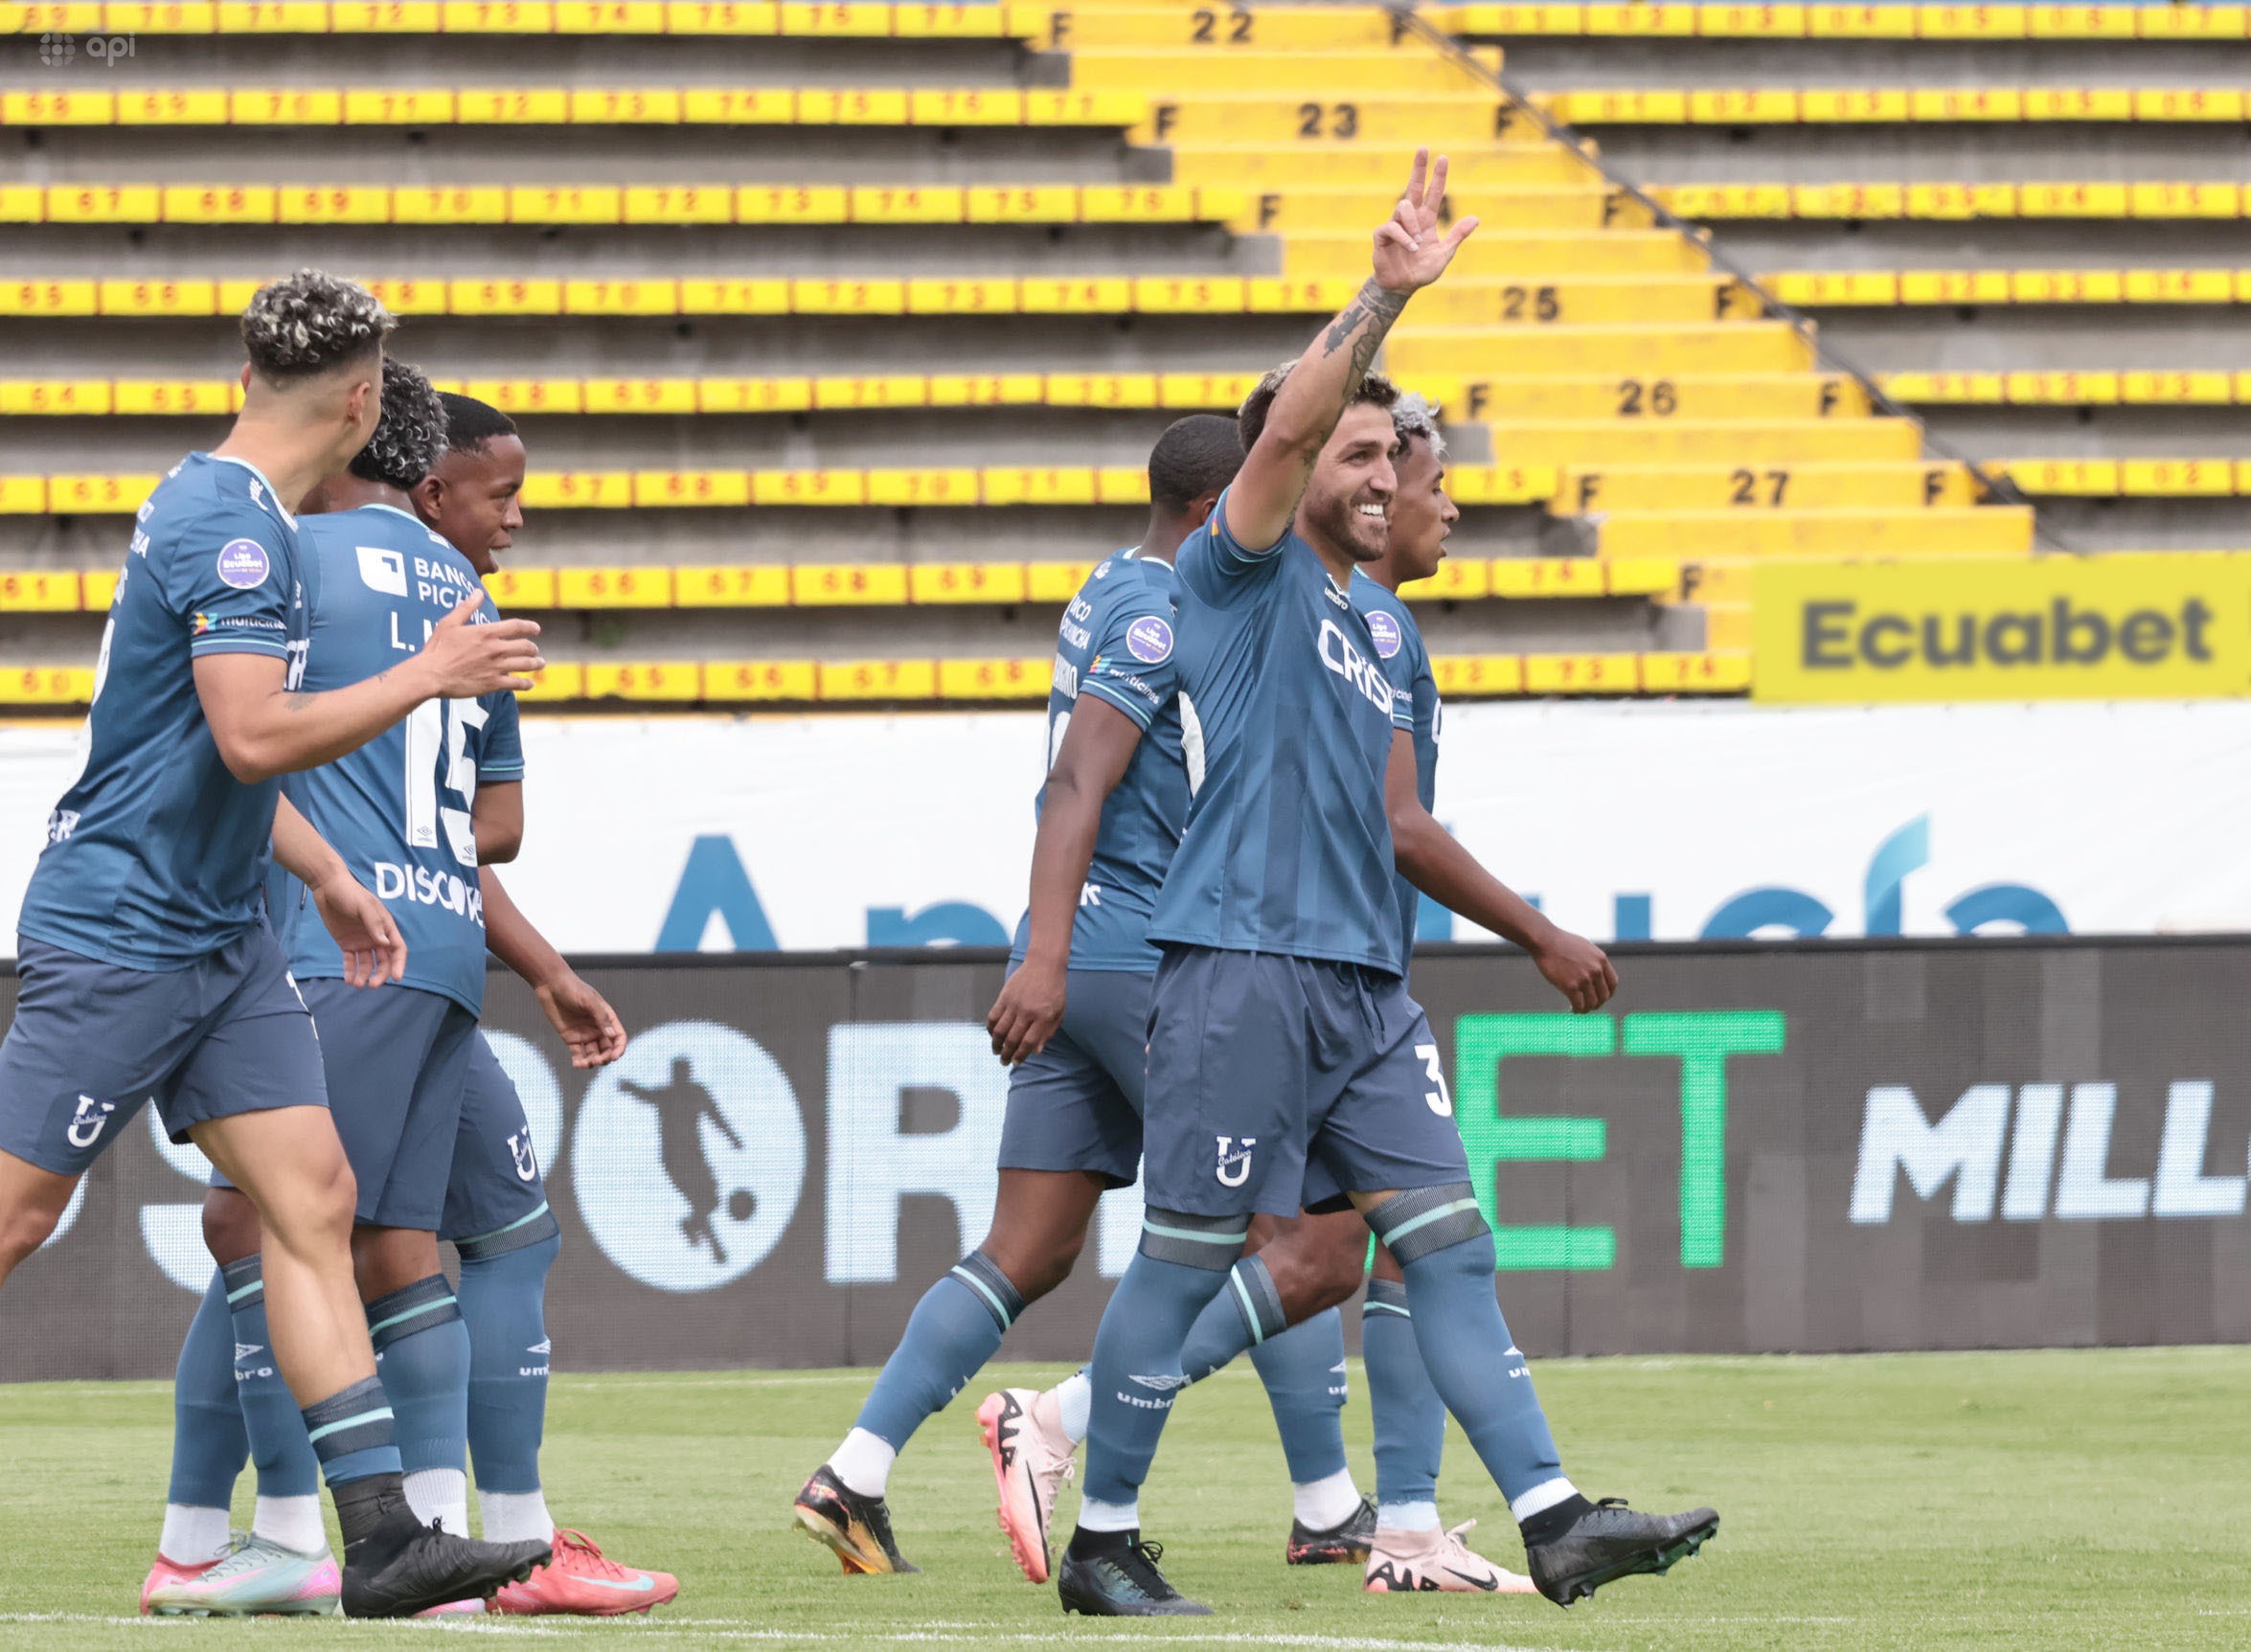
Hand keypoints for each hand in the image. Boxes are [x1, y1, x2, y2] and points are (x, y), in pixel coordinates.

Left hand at [311, 871, 405, 987]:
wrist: (327, 887)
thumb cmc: (350, 892)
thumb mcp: (363, 905)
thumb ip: (374, 924)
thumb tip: (384, 943)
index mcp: (385, 927)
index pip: (397, 949)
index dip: (399, 964)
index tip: (396, 978)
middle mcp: (376, 936)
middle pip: (384, 960)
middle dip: (380, 974)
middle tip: (372, 985)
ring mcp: (361, 941)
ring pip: (367, 963)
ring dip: (364, 975)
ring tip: (357, 984)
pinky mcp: (347, 943)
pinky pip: (351, 961)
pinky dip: (351, 971)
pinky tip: (348, 980)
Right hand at [418, 591, 543, 697]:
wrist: (431, 674)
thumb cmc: (437, 648)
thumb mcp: (449, 623)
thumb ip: (466, 607)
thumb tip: (478, 592)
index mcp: (486, 633)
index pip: (516, 626)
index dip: (529, 627)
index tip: (536, 629)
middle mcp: (495, 649)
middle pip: (525, 647)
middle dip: (532, 648)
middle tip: (535, 650)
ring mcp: (496, 667)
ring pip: (525, 665)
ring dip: (535, 664)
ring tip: (540, 663)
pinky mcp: (493, 684)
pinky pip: (516, 684)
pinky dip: (526, 684)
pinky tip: (530, 684)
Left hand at [535, 969, 627, 1068]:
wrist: (550, 985)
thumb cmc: (572, 988)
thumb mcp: (588, 1000)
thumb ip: (600, 1017)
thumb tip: (612, 1035)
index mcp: (606, 1018)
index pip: (618, 1037)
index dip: (619, 1048)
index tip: (614, 1057)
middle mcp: (597, 1028)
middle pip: (607, 1049)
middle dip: (605, 1058)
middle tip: (597, 1060)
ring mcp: (584, 1034)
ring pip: (593, 1054)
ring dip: (592, 1061)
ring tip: (586, 1063)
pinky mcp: (570, 1038)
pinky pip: (578, 1053)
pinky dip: (579, 1061)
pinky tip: (576, 1064)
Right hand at [987, 956, 1067, 1065]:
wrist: (1044, 964)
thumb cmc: (1054, 989)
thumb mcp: (1059, 1012)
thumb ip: (1048, 1032)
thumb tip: (1036, 1051)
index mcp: (1044, 1016)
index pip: (1029, 1042)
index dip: (1021, 1055)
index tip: (1016, 1062)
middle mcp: (1028, 1011)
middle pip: (1013, 1039)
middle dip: (1007, 1054)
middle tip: (1004, 1062)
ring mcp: (1014, 1003)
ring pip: (1000, 1030)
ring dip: (996, 1044)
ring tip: (996, 1051)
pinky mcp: (1004, 996)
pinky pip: (993, 1016)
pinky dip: (990, 1028)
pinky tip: (992, 1035)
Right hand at [1373, 148, 1478, 295]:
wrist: (1402, 287)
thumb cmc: (1421, 271)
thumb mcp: (1444, 254)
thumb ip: (1457, 236)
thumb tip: (1476, 218)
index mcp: (1427, 220)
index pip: (1433, 193)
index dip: (1438, 176)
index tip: (1443, 157)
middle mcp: (1411, 219)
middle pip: (1414, 186)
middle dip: (1418, 168)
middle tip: (1423, 148)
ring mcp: (1396, 225)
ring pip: (1403, 206)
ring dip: (1413, 224)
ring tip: (1419, 242)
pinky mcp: (1383, 236)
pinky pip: (1391, 227)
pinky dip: (1403, 236)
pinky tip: (1411, 247)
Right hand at [1534, 929, 1616, 1013]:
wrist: (1545, 940)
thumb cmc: (1561, 942)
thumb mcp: (1585, 947)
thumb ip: (1593, 961)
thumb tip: (1595, 975)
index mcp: (1601, 959)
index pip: (1613, 983)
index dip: (1608, 994)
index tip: (1601, 998)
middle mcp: (1596, 970)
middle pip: (1604, 996)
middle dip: (1597, 1003)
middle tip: (1589, 1006)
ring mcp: (1584, 978)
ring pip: (1591, 1003)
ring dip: (1586, 1009)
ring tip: (1579, 1009)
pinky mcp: (1570, 986)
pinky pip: (1579, 1004)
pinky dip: (1577, 1010)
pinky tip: (1571, 1009)